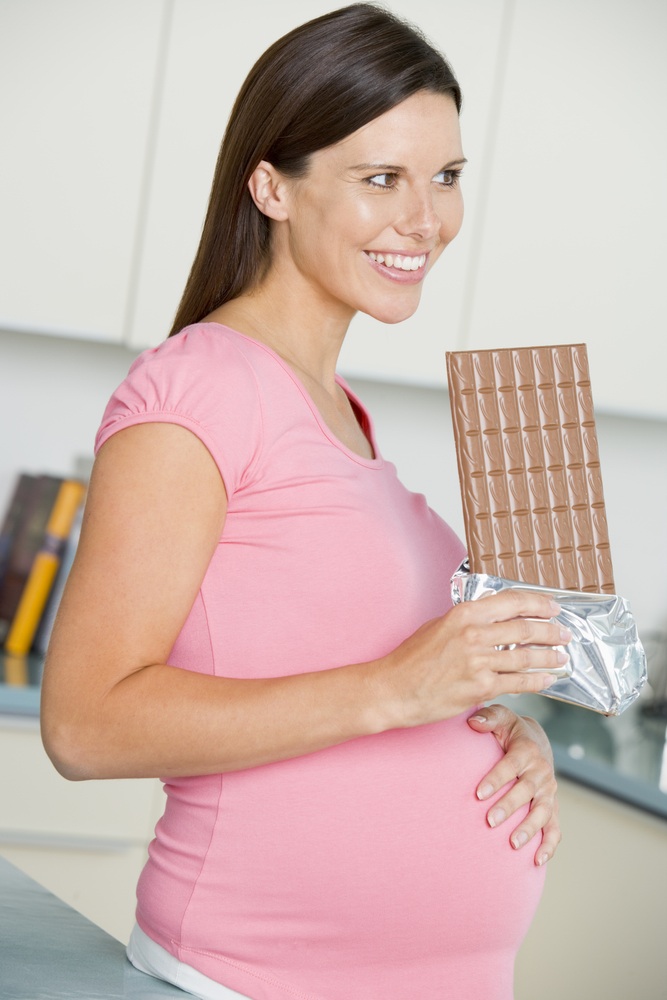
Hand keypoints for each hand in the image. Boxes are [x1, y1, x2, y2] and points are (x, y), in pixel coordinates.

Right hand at [380, 589, 570, 729]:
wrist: (394, 689)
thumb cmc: (411, 660)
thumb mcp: (437, 626)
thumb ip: (467, 621)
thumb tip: (492, 619)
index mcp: (464, 614)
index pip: (512, 601)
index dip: (538, 603)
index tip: (552, 607)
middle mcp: (474, 634)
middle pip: (525, 628)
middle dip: (551, 631)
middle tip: (564, 633)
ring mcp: (479, 661)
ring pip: (526, 656)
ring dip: (549, 657)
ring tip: (560, 657)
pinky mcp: (481, 687)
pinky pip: (518, 682)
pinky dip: (537, 681)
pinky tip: (547, 679)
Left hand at [467, 704, 560, 866]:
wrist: (535, 741)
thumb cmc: (510, 730)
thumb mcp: (501, 717)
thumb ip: (488, 717)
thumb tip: (473, 722)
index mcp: (527, 750)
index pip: (511, 765)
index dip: (496, 779)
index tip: (478, 793)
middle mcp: (541, 771)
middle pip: (526, 791)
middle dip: (509, 807)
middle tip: (490, 821)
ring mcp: (548, 791)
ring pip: (542, 811)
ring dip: (529, 829)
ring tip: (513, 844)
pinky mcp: (552, 806)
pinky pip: (554, 828)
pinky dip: (549, 845)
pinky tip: (537, 860)